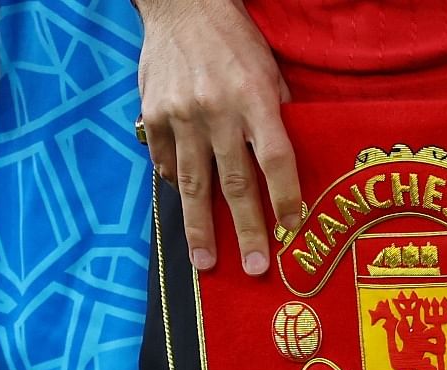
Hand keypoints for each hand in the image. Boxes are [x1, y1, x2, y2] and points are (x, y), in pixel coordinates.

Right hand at [136, 0, 299, 276]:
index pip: (276, 159)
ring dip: (200, 228)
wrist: (182, 5)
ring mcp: (181, 115)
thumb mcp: (269, 70)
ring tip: (206, 263)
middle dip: (246, 230)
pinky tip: (187, 209)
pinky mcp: (153, 115)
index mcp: (255, 97)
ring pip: (194, 183)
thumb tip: (286, 167)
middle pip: (235, 182)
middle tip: (256, 268)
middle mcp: (217, 110)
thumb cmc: (236, 40)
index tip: (293, 229)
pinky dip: (178, 186)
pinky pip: (167, 163)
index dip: (286, 197)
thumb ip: (278, 116)